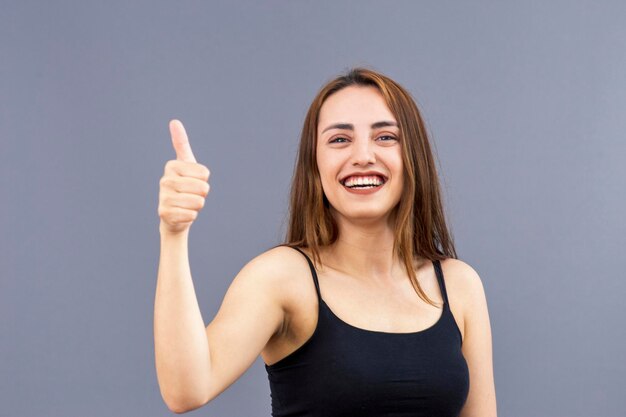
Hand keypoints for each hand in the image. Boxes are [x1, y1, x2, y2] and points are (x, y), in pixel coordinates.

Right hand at [158, 120, 209, 234]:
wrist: (173, 215)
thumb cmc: (183, 186)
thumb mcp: (185, 164)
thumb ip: (181, 144)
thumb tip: (174, 121)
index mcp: (172, 166)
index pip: (205, 174)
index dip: (204, 181)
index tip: (192, 182)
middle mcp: (164, 180)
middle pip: (203, 188)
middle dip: (201, 195)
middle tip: (190, 195)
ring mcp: (163, 197)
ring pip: (198, 202)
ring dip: (196, 206)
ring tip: (186, 204)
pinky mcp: (164, 214)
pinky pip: (191, 215)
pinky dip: (191, 216)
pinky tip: (182, 214)